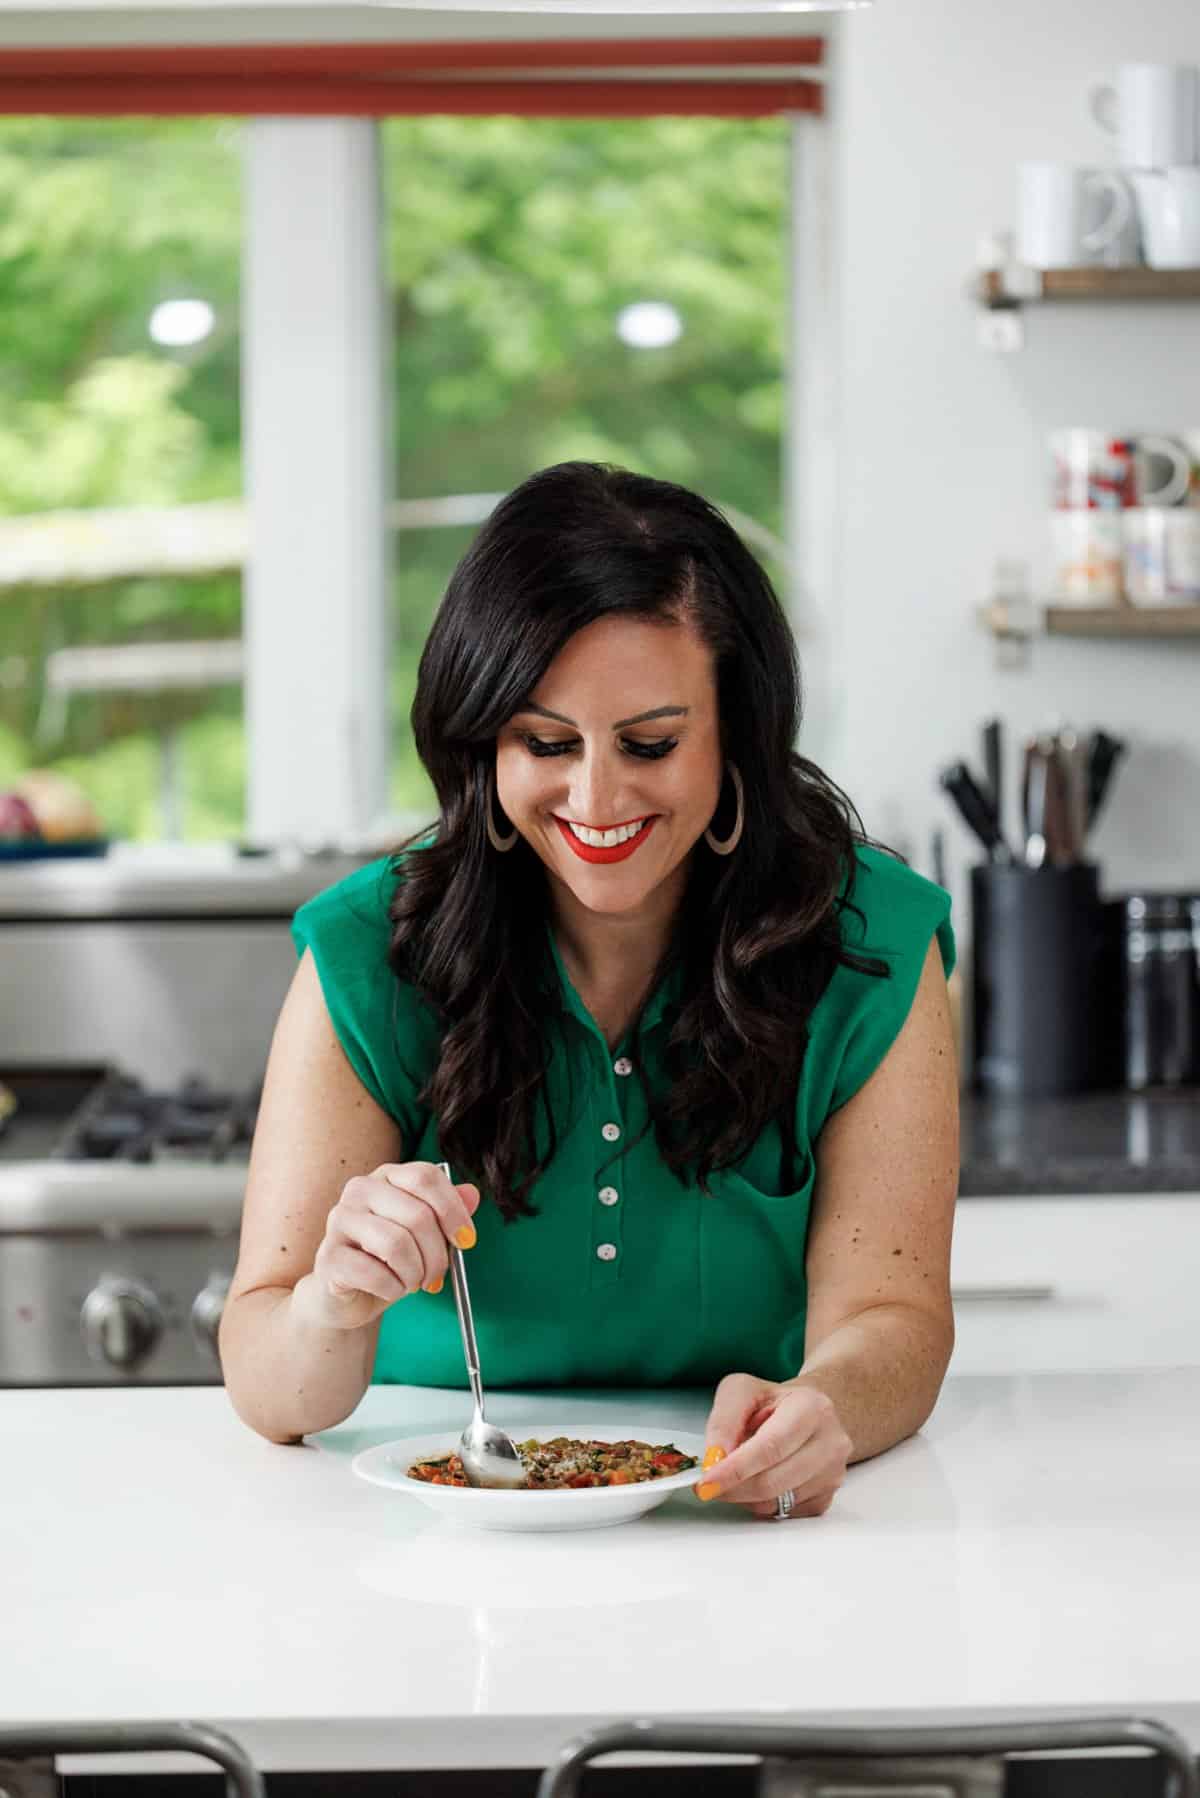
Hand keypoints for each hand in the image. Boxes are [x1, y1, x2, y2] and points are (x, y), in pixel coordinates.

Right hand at [298, 1161, 479, 1331]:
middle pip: (417, 1215)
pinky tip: (390, 1290)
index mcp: (386, 1176)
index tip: (466, 1241)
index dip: (453, 1210)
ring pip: (396, 1244)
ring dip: (415, 1273)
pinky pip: (374, 1273)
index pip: (425, 1177)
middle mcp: (360, 1190)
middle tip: (437, 1275)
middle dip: (437, 1254)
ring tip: (413, 1283)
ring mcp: (339, 1220)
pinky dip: (393, 1289)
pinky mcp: (329, 1255)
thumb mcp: (424, 1236)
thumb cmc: (389, 1260)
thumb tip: (472, 1194)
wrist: (348, 1296)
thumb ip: (446, 1212)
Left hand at [695, 1374, 852, 1519]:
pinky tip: (760, 1480)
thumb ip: (724, 1421)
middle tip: (708, 1486)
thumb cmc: (774, 1402)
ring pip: (777, 1501)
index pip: (770, 1447)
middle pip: (773, 1481)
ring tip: (737, 1473)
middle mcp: (830, 1441)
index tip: (708, 1481)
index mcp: (811, 1408)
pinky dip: (763, 1503)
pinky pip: (785, 1513)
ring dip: (745, 1496)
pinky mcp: (827, 1496)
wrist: (807, 1411)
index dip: (736, 1468)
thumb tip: (715, 1458)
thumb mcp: (742, 1391)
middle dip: (734, 1488)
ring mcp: (833, 1472)